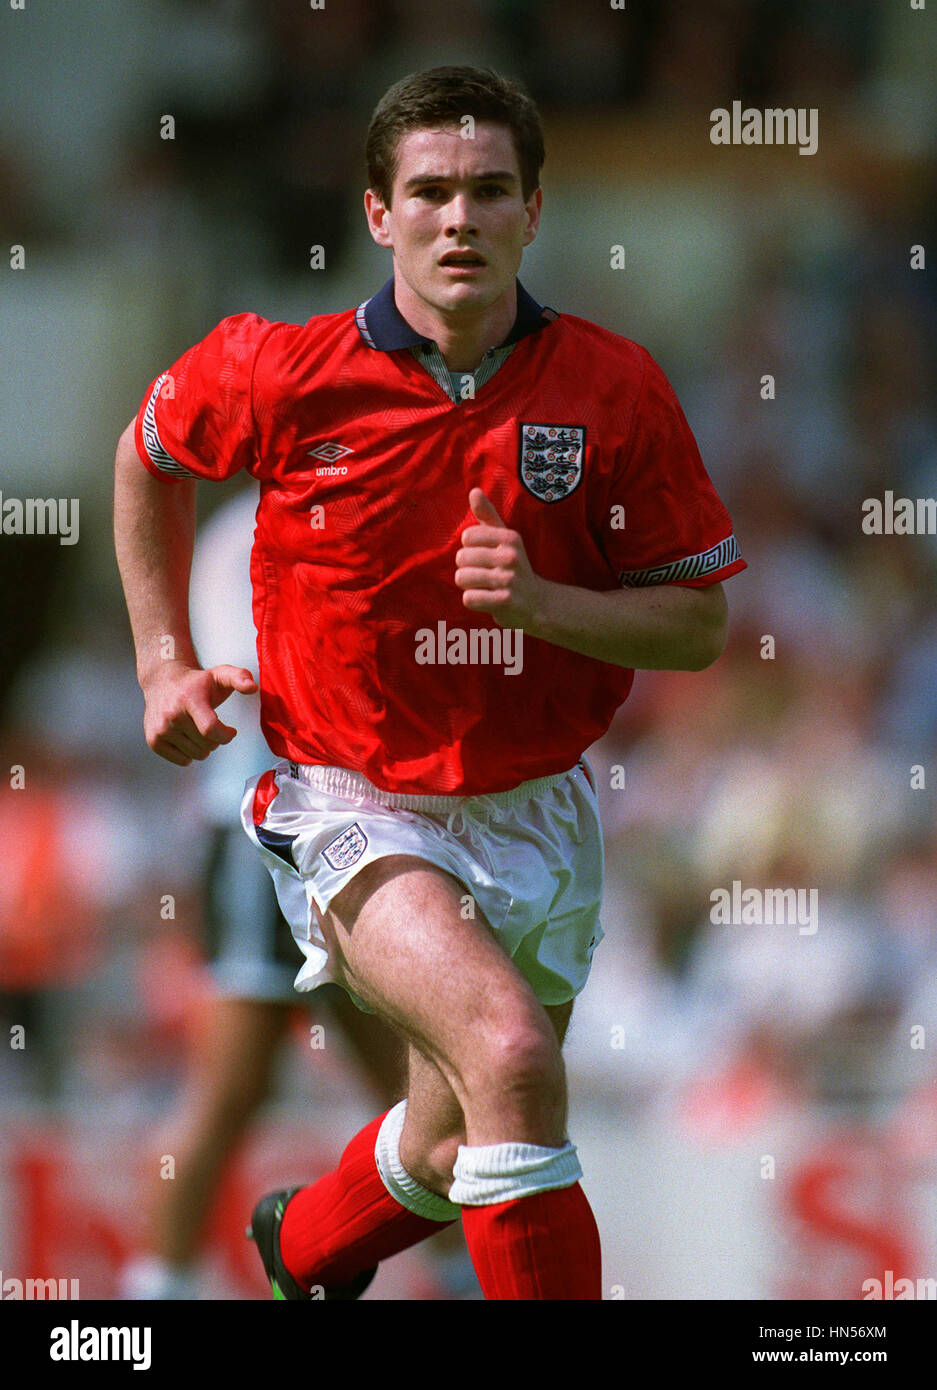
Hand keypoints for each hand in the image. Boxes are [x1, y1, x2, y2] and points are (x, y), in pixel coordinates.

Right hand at [141, 660, 257, 765]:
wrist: (162, 682)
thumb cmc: (195, 682)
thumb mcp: (220, 675)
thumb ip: (240, 677)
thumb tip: (252, 687)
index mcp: (189, 699)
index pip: (210, 729)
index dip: (226, 735)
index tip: (230, 731)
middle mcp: (172, 715)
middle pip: (207, 745)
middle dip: (215, 739)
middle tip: (210, 725)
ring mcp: (161, 729)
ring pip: (196, 755)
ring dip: (203, 746)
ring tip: (198, 729)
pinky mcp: (154, 740)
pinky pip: (183, 761)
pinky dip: (189, 753)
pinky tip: (186, 737)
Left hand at [455, 489, 543, 628]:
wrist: (537, 604)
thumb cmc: (514, 567)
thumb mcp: (505, 539)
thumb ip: (488, 515)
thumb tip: (474, 491)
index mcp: (510, 537)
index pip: (467, 536)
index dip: (470, 549)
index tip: (486, 556)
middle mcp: (511, 556)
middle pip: (461, 558)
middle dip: (468, 569)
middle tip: (486, 575)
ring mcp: (509, 580)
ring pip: (462, 578)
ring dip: (469, 586)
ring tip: (486, 587)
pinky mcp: (505, 602)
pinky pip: (469, 598)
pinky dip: (474, 601)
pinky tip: (489, 600)